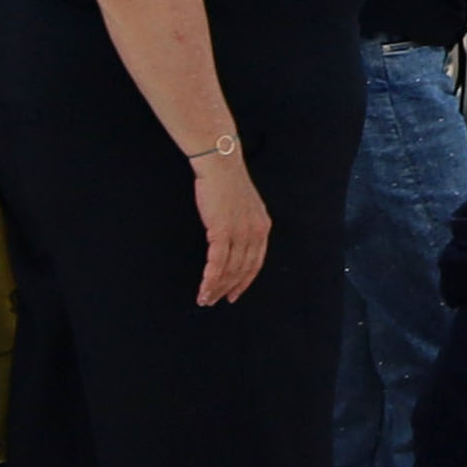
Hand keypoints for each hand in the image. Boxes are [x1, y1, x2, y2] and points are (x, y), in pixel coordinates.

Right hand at [187, 149, 271, 304]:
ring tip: (205, 299)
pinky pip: (217, 262)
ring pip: (230, 269)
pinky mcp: (222, 230)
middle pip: (243, 270)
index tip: (235, 294)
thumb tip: (233, 240)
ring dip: (217, 288)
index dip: (245, 281)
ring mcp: (240, 232)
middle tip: (215, 301)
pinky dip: (211, 278)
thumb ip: (242, 224)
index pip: (256, 262)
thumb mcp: (243, 206)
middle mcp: (255, 232)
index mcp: (262, 226)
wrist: (221, 165)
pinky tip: (204, 288)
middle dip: (228, 289)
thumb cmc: (228, 183)